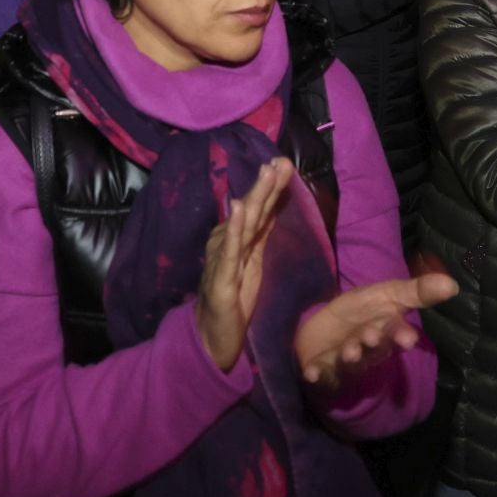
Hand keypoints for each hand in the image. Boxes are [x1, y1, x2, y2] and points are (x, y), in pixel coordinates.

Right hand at [195, 157, 292, 371]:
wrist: (212, 336)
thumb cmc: (234, 299)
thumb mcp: (253, 262)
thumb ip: (260, 234)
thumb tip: (273, 205)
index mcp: (239, 241)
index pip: (259, 210)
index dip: (271, 188)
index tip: (284, 163)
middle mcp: (228, 243)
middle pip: (252, 211)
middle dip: (266, 185)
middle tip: (279, 161)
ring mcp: (223, 258)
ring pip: (243, 224)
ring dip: (254, 197)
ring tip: (265, 173)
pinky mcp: (221, 278)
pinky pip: (229, 250)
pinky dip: (233, 228)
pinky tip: (237, 208)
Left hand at [293, 272, 458, 387]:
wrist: (326, 326)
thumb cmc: (362, 311)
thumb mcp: (388, 294)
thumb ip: (417, 291)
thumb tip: (453, 284)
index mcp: (385, 332)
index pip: (396, 334)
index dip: (400, 335)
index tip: (407, 337)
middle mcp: (367, 350)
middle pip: (374, 350)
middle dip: (374, 344)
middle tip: (371, 336)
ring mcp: (345, 362)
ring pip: (351, 363)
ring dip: (350, 358)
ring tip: (348, 352)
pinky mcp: (322, 369)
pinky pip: (320, 375)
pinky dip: (317, 375)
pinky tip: (311, 373)